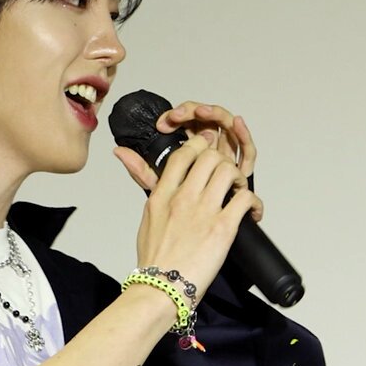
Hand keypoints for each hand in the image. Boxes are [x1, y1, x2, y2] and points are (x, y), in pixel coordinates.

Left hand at [113, 101, 263, 221]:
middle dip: (195, 111)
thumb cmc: (175, 226)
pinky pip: (247, 148)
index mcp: (188, 156)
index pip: (186, 124)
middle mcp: (208, 153)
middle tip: (183, 115)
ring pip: (227, 127)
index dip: (178, 116)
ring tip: (203, 112)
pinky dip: (243, 133)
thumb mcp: (159, 194)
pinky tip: (237, 122)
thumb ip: (142, 170)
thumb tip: (118, 150)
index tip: (164, 122)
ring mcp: (227, 158)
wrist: (190, 253)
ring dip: (216, 114)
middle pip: (207, 120)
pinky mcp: (242, 170)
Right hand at [113, 102, 260, 295]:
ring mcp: (203, 211)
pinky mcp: (222, 228)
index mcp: (162, 195)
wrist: (161, 289)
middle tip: (227, 176)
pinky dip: (254, 203)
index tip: (209, 150)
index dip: (200, 145)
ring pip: (229, 171)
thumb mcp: (147, 217)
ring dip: (239, 179)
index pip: (183, 154)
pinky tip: (252, 213)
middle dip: (223, 161)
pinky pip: (245, 199)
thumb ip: (150, 189)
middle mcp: (183, 198)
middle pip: (210, 156)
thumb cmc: (155, 260)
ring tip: (239, 193)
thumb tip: (139, 169)